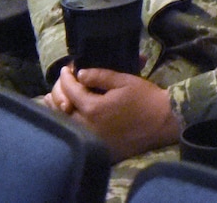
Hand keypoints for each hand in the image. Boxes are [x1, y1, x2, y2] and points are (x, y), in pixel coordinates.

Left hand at [49, 66, 179, 162]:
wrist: (163, 123)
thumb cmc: (146, 99)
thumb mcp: (124, 81)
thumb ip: (100, 76)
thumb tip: (80, 74)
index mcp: (93, 108)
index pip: (71, 90)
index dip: (66, 78)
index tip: (65, 70)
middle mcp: (87, 126)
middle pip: (63, 108)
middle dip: (58, 93)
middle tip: (60, 83)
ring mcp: (92, 138)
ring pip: (67, 124)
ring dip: (59, 110)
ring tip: (53, 99)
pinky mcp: (98, 146)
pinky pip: (78, 134)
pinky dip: (69, 123)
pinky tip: (69, 116)